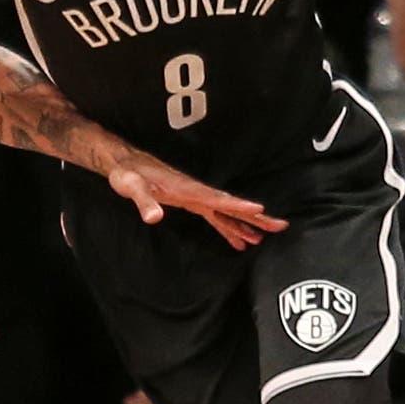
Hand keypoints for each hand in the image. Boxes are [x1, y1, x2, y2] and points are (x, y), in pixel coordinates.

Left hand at [106, 154, 285, 250]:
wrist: (124, 163)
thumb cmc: (127, 174)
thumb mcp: (131, 187)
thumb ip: (144, 202)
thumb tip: (154, 218)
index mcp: (188, 189)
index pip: (218, 199)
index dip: (238, 206)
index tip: (259, 210)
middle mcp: (197, 192)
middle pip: (231, 206)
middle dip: (255, 217)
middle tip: (279, 226)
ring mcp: (196, 197)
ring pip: (227, 213)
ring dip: (246, 225)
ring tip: (264, 239)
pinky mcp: (191, 202)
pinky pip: (216, 217)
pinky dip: (229, 228)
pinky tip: (238, 240)